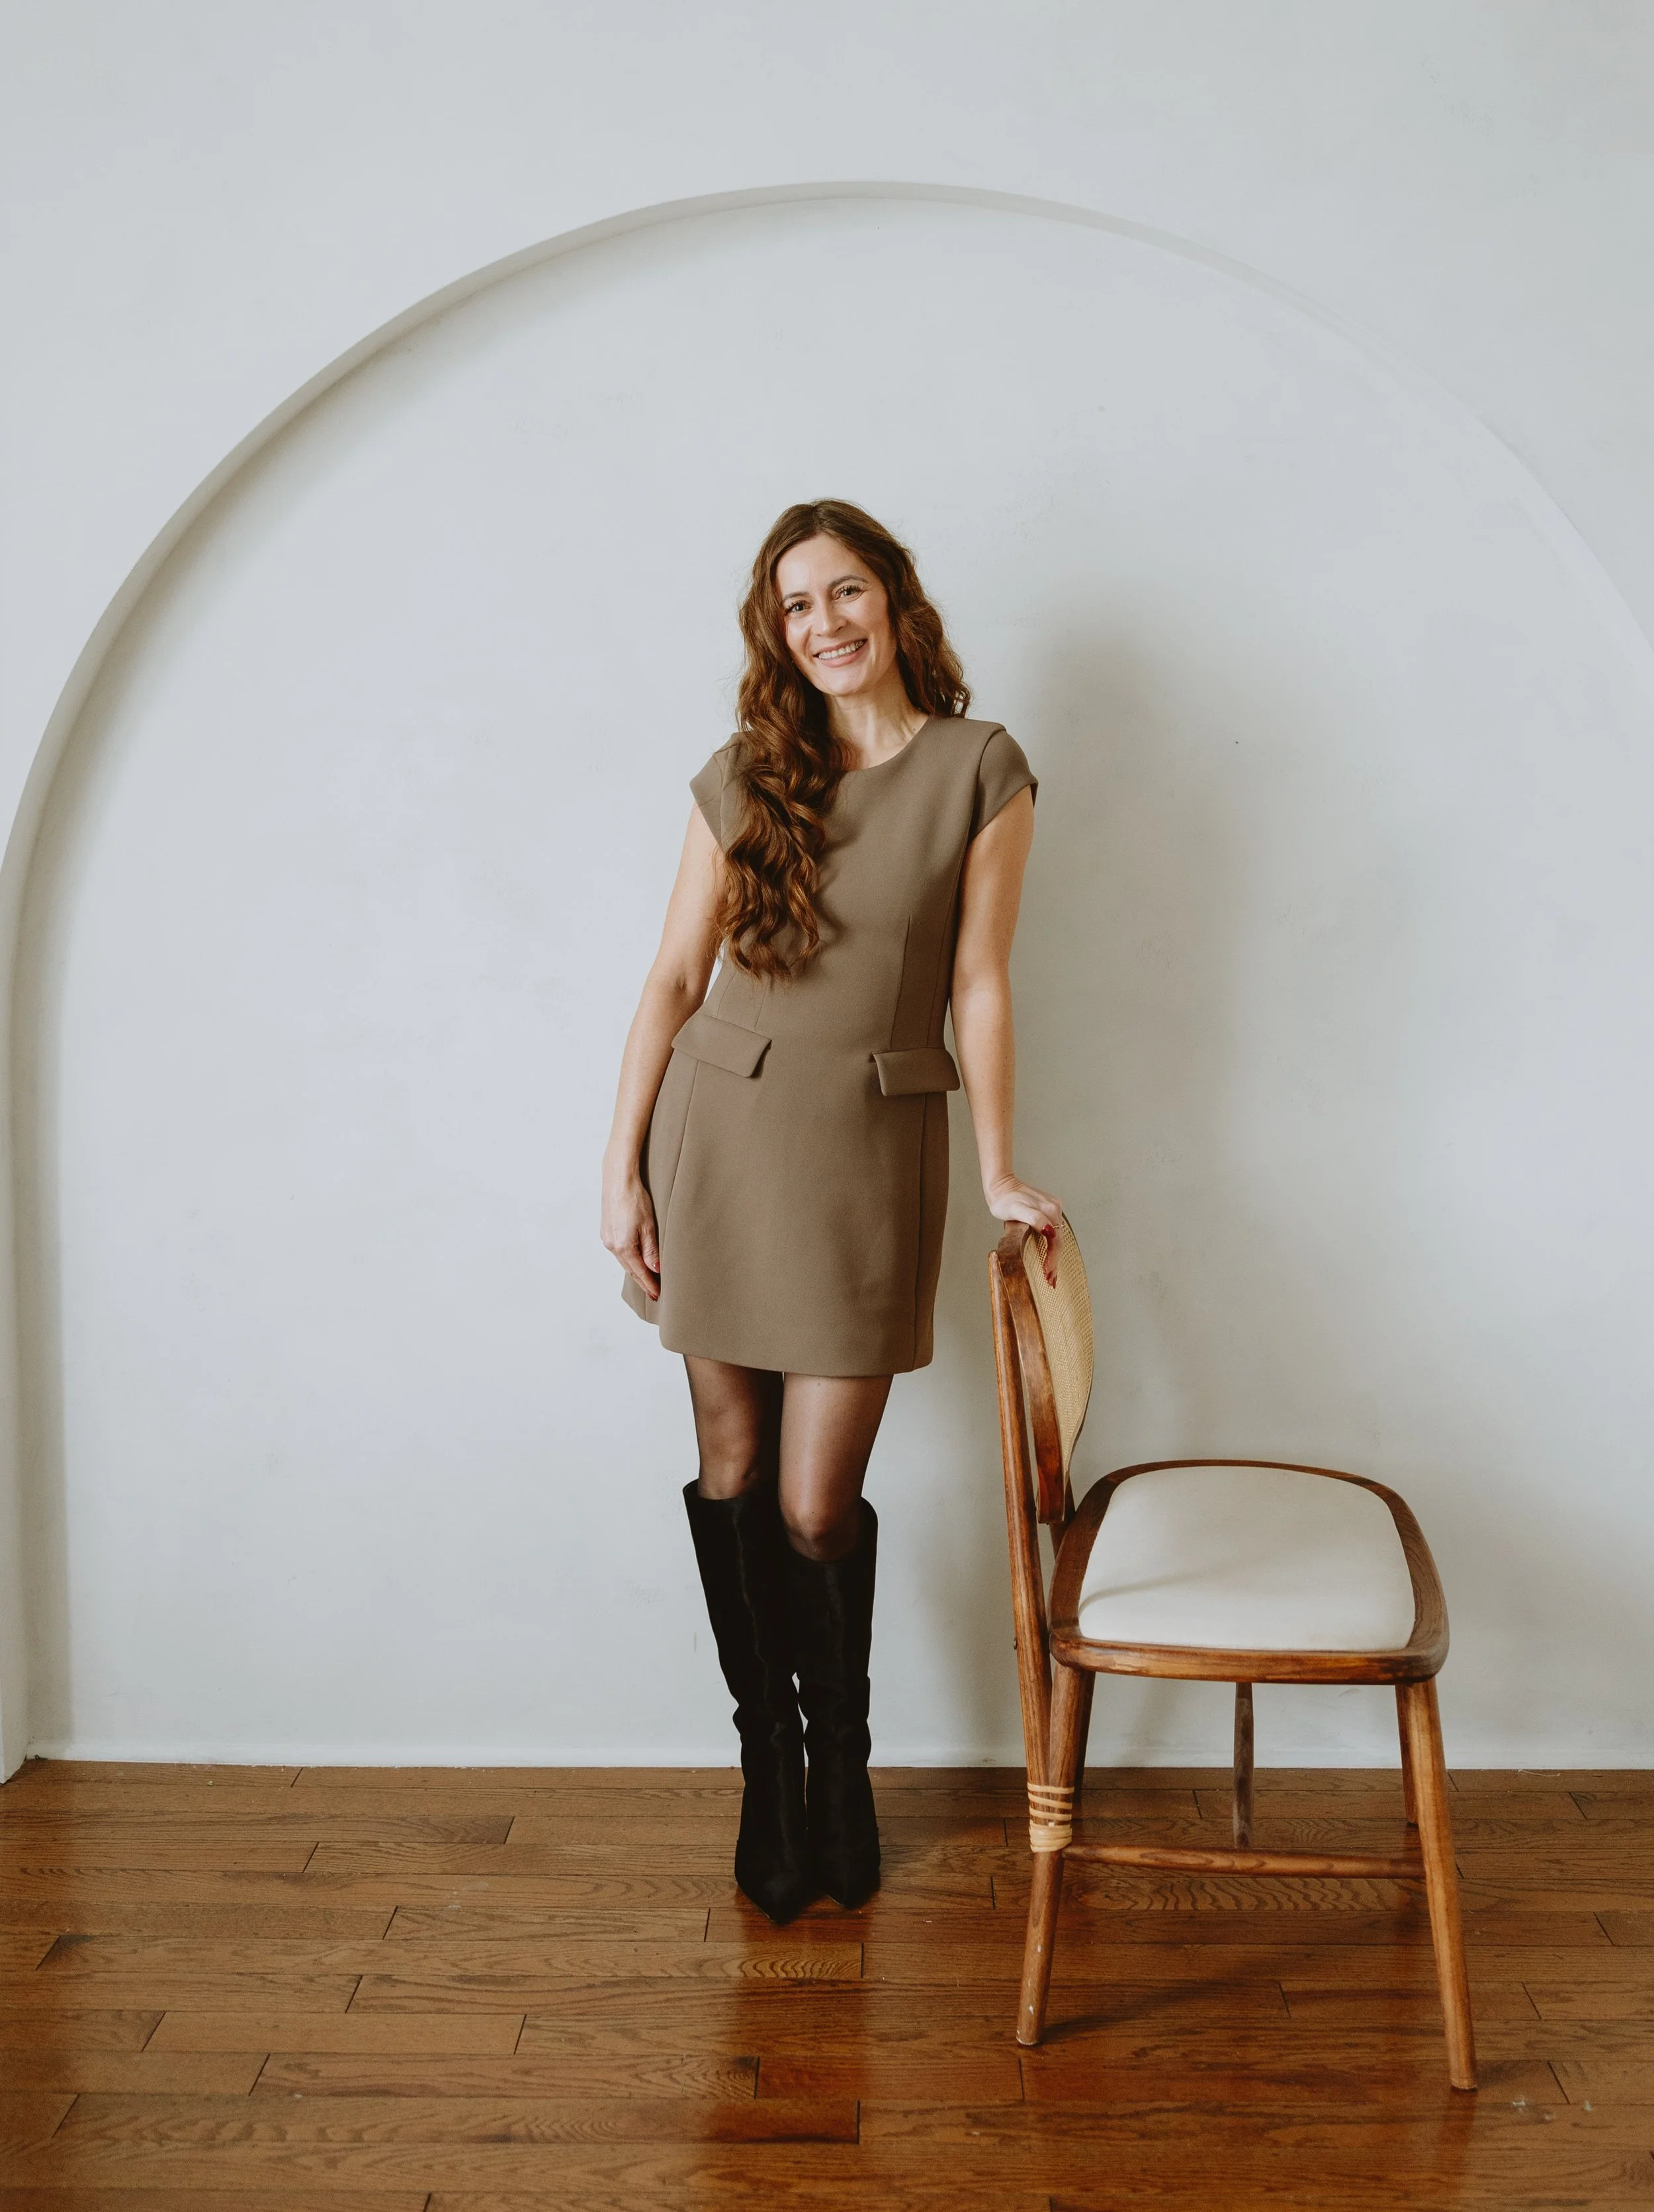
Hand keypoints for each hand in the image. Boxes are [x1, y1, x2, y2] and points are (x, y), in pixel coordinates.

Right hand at [601, 1167, 660, 1301]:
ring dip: (634, 1270)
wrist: (618, 1179)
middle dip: (642, 1281)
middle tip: (653, 1292)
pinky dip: (627, 1259)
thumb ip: (651, 1250)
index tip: (657, 1294)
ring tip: (645, 1279)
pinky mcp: (605, 1230)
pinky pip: (618, 1251)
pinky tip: (633, 1260)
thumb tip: (655, 1270)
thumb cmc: (634, 1199)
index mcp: (623, 1247)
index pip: (639, 1272)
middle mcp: (611, 1245)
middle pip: (630, 1269)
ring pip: (623, 1261)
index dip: (649, 1284)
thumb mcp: (649, 1226)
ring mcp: (606, 1238)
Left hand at [985, 1175, 1061, 1285]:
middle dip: (1055, 1262)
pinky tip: (1050, 1255)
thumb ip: (1034, 1218)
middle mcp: (1055, 1209)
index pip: (1055, 1241)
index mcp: (1050, 1210)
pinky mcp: (1048, 1210)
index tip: (1047, 1274)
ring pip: (1057, 1237)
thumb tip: (1050, 1231)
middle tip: (1051, 1281)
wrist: (1001, 1186)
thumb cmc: (1004, 1201)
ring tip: (1051, 1273)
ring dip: (1055, 1256)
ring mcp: (1053, 1209)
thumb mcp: (1016, 1209)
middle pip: (1058, 1241)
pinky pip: (1054, 1231)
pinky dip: (1052, 1245)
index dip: (1052, 1259)